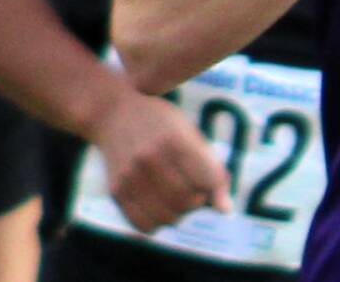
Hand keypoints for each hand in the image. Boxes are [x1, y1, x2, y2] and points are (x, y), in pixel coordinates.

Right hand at [89, 90, 229, 233]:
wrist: (114, 115)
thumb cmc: (163, 125)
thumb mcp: (191, 135)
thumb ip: (211, 169)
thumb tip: (226, 210)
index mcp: (176, 141)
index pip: (207, 180)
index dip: (216, 189)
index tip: (212, 185)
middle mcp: (150, 158)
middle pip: (188, 201)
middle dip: (198, 202)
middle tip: (194, 191)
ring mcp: (130, 176)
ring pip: (167, 216)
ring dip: (179, 214)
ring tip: (177, 199)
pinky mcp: (116, 190)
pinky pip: (143, 223)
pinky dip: (158, 223)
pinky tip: (160, 208)